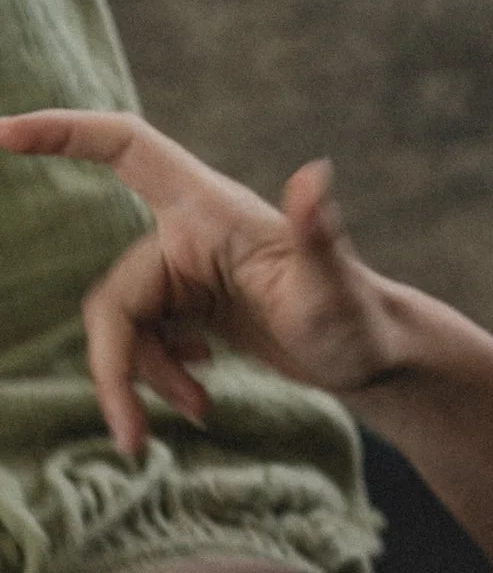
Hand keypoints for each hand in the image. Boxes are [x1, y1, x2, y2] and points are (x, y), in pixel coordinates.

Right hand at [0, 109, 402, 451]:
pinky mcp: (190, 308)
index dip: (61, 132)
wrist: (375, 360)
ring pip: (126, 328)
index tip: (2, 134)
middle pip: (116, 297)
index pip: (123, 146)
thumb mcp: (336, 290)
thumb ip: (321, 235)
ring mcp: (186, 272)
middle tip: (134, 439)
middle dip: (119, 368)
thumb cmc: (361, 321)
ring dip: (148, 379)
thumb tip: (316, 177)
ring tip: (200, 413)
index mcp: (207, 210)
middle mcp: (188, 233)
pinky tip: (201, 401)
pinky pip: (145, 342)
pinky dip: (163, 377)